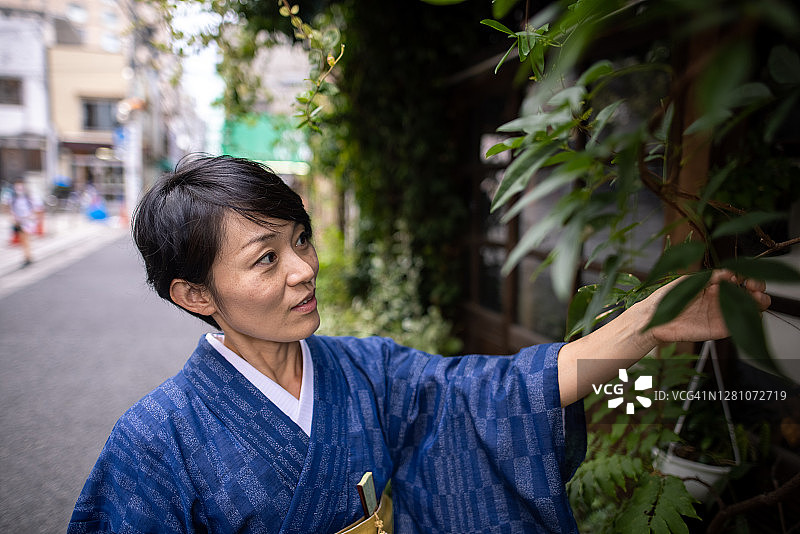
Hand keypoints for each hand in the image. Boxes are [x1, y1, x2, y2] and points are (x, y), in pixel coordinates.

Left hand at [645, 270, 770, 343]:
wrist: (655, 318)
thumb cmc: (668, 298)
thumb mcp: (689, 281)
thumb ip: (710, 277)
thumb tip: (729, 272)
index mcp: (714, 286)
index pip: (739, 279)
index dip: (746, 275)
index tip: (744, 275)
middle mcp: (720, 299)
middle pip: (749, 293)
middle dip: (757, 287)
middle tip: (753, 285)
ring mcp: (721, 314)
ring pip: (750, 308)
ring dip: (759, 301)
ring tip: (756, 296)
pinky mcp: (720, 329)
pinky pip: (740, 324)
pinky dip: (750, 317)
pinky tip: (746, 309)